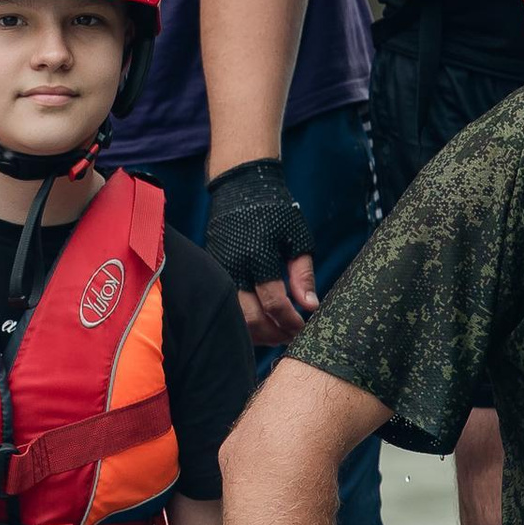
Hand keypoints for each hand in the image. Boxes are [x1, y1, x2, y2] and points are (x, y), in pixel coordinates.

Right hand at [205, 158, 317, 344]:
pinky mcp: (213, 272)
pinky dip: (244, 322)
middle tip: (293, 336)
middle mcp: (234, 266)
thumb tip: (310, 306)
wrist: (241, 187)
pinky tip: (261, 323)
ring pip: (235, 318)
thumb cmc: (275, 211)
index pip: (274, 303)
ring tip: (278, 333)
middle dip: (275, 333)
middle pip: (251, 318)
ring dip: (258, 333)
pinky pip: (227, 307)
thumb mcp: (297, 238)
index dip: (291, 322)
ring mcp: (220, 270)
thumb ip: (303, 274)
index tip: (304, 327)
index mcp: (258, 256)